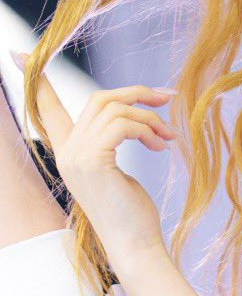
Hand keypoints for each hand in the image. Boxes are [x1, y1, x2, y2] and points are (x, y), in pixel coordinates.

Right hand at [10, 51, 175, 261]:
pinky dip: (147, 129)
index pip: (44, 107)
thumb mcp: (116, 169)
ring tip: (167, 137)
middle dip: (135, 93)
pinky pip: (123, 124)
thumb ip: (112, 140)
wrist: (135, 244)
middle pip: (97, 98)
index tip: (20, 51)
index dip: (36, 78)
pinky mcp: (94, 161)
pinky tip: (160, 146)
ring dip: (149, 117)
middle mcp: (65, 151)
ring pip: (114, 108)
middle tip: (166, 99)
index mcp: (66, 151)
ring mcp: (76, 156)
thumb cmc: (130, 211)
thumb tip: (133, 111)